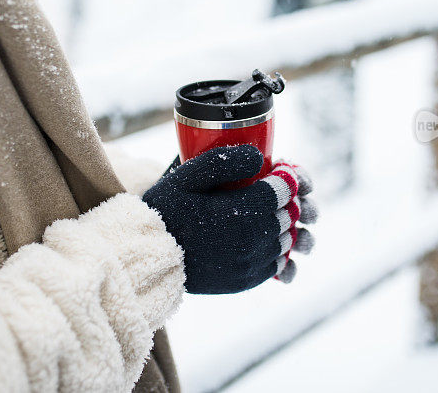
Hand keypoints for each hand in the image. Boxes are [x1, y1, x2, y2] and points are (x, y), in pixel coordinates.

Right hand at [143, 145, 317, 293]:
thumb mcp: (187, 176)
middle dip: (288, 198)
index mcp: (240, 212)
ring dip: (286, 224)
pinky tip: (268, 238)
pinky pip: (277, 264)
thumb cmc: (166, 211)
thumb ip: (224, 161)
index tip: (280, 169)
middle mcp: (251, 241)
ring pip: (287, 240)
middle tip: (278, 188)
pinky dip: (279, 249)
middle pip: (288, 214)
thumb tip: (259, 157)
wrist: (149, 257)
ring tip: (273, 212)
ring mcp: (250, 264)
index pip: (281, 190)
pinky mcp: (246, 281)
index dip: (285, 177)